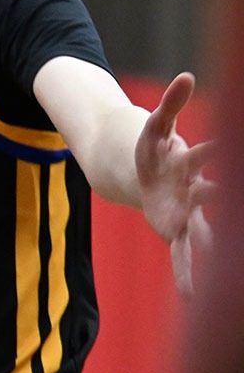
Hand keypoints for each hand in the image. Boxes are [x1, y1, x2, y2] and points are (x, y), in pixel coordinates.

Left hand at [133, 72, 216, 295]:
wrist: (146, 171)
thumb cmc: (155, 147)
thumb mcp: (156, 123)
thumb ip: (171, 102)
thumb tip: (188, 75)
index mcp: (190, 162)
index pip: (204, 155)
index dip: (214, 151)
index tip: (225, 145)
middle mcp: (195, 190)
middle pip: (211, 194)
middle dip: (220, 197)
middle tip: (227, 196)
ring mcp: (187, 212)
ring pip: (203, 233)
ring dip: (213, 249)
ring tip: (226, 272)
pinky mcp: (174, 229)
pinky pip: (180, 254)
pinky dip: (186, 274)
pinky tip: (191, 296)